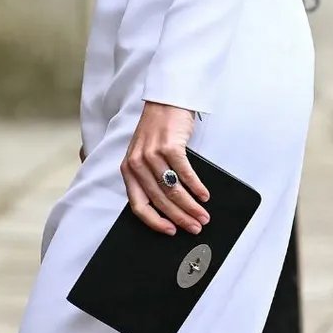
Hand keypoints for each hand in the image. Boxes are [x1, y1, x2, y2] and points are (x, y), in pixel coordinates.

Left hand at [122, 102, 210, 236]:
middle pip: (160, 200)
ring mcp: (152, 154)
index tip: (170, 231)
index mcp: (128, 169)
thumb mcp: (144, 155)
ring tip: (203, 215)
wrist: (165, 101)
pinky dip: (197, 187)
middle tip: (195, 227)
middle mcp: (137, 163)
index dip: (155, 222)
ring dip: (191, 206)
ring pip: (173, 190)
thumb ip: (149, 178)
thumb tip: (169, 207)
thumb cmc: (157, 129)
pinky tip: (204, 195)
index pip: (138, 205)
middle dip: (180, 218)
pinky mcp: (169, 146)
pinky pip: (185, 174)